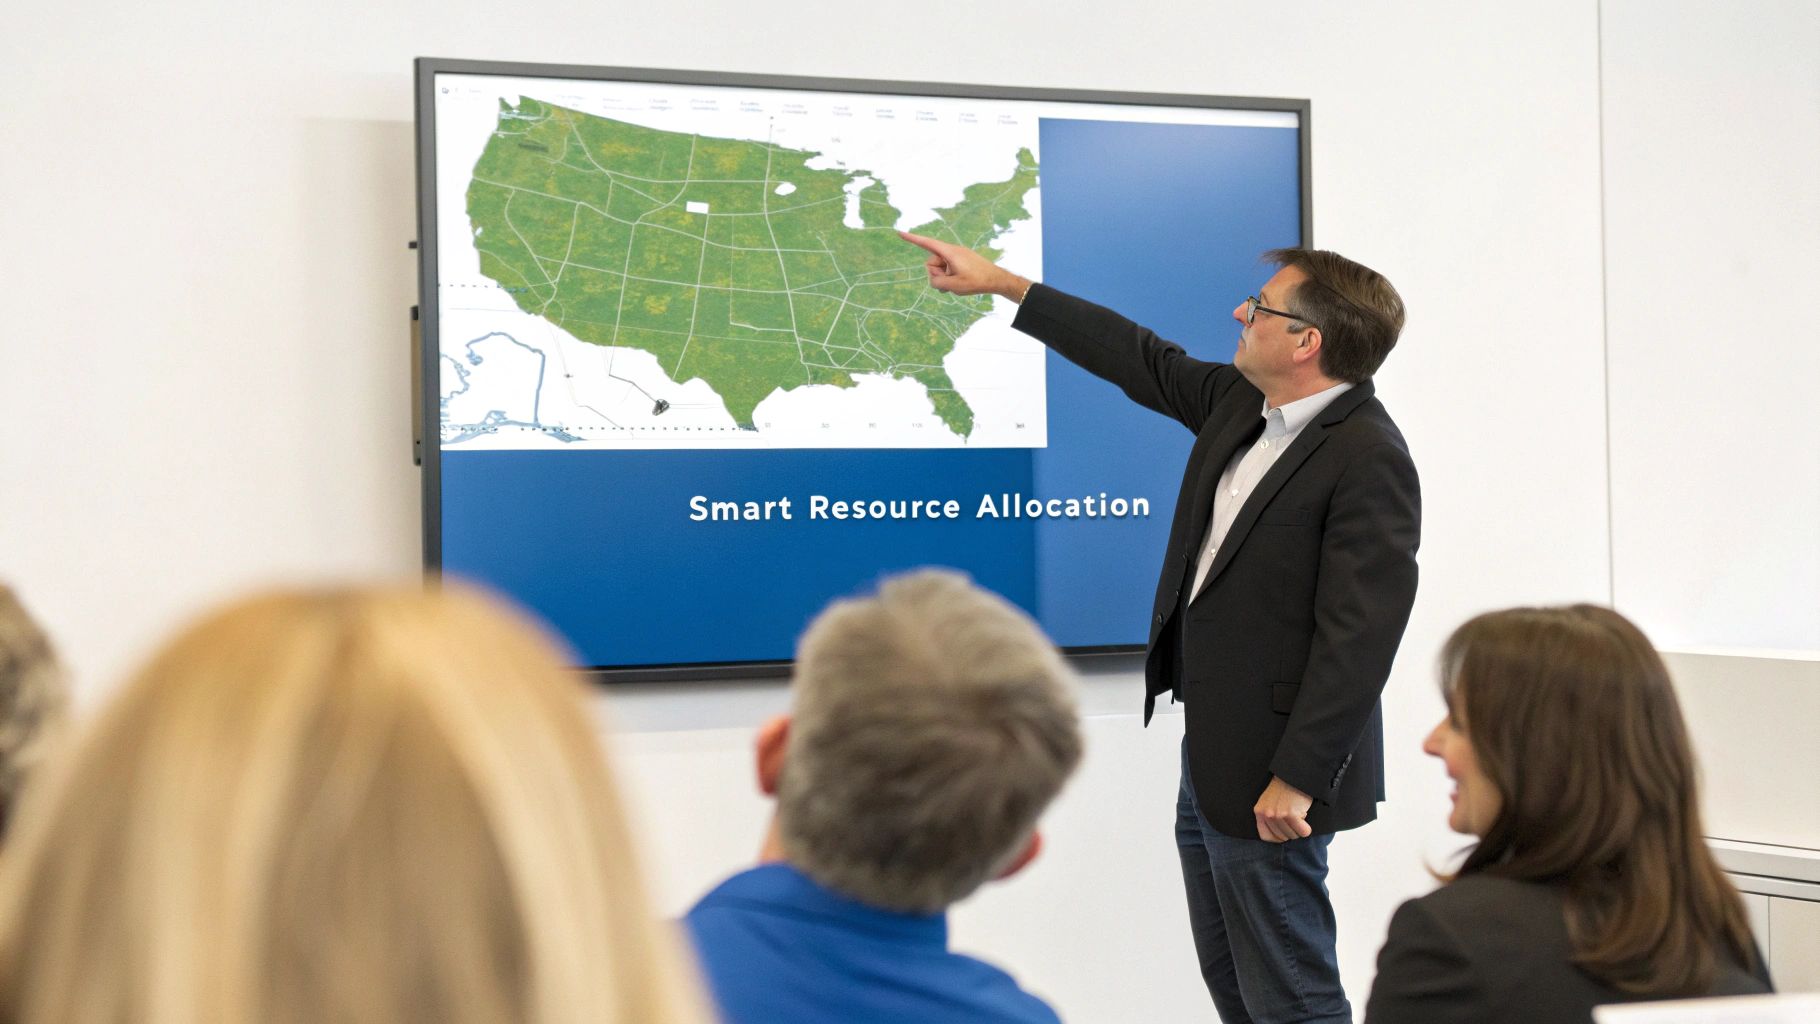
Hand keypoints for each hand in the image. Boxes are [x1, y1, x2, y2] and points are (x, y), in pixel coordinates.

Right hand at [898, 231, 1030, 300]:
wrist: (997, 279)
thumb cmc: (976, 281)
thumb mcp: (953, 285)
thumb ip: (937, 282)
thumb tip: (933, 279)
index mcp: (949, 252)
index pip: (926, 243)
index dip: (912, 239)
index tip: (899, 233)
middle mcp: (951, 251)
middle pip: (931, 262)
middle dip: (936, 274)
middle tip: (950, 283)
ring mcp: (956, 256)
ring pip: (939, 268)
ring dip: (944, 278)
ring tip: (957, 284)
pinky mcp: (961, 261)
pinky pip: (948, 269)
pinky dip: (950, 277)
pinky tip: (960, 283)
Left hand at [1253, 776, 1313, 842]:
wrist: (1293, 774)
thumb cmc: (1283, 788)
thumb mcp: (1268, 802)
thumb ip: (1269, 816)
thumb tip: (1277, 836)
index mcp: (1259, 812)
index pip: (1266, 836)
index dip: (1278, 837)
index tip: (1285, 833)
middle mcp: (1267, 814)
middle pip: (1282, 837)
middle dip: (1291, 830)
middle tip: (1295, 818)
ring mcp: (1279, 814)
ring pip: (1293, 835)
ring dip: (1299, 828)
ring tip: (1298, 813)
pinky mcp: (1291, 814)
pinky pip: (1303, 832)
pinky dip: (1306, 828)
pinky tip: (1304, 814)